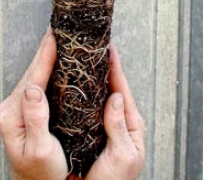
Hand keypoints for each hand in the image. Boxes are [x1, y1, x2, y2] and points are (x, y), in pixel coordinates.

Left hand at [0, 28, 67, 179]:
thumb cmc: (42, 174)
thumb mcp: (40, 150)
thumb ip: (35, 119)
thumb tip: (33, 88)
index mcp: (12, 116)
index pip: (32, 80)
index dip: (44, 56)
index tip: (53, 36)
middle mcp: (11, 108)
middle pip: (32, 72)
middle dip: (45, 49)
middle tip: (58, 27)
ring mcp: (16, 108)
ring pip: (35, 75)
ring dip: (46, 56)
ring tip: (57, 37)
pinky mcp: (24, 109)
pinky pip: (38, 82)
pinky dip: (47, 68)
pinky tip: (55, 60)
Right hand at [69, 44, 144, 179]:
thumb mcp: (123, 157)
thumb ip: (121, 128)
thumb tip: (116, 97)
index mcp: (131, 123)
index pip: (122, 87)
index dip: (115, 66)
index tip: (108, 46)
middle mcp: (118, 119)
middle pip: (110, 85)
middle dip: (102, 65)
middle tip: (92, 45)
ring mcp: (104, 123)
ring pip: (97, 93)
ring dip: (91, 75)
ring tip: (81, 56)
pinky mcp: (90, 128)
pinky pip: (86, 104)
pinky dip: (81, 90)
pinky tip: (71, 81)